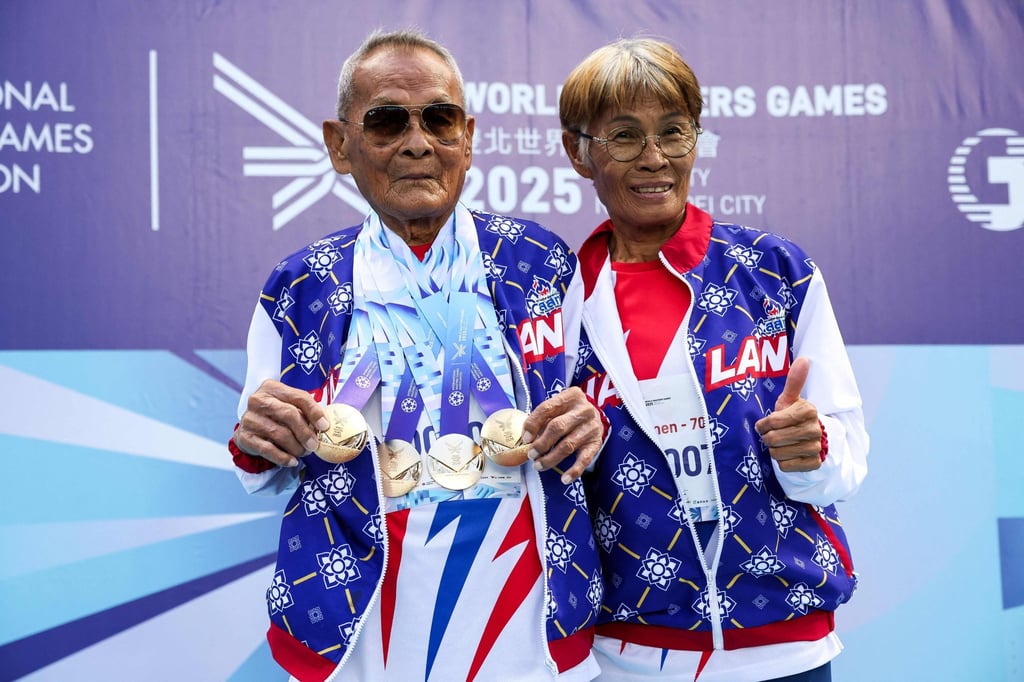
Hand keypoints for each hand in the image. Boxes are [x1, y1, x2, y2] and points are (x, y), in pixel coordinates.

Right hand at [234, 379, 329, 467]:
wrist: (250, 430)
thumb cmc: (276, 416)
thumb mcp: (289, 406)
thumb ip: (304, 411)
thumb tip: (324, 426)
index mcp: (272, 388)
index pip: (299, 397)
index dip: (315, 412)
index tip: (325, 426)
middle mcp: (258, 400)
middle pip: (289, 414)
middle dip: (305, 432)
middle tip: (314, 445)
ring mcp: (249, 418)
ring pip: (279, 434)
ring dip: (296, 447)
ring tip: (304, 453)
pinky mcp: (245, 437)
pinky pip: (268, 450)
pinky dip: (283, 458)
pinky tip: (293, 461)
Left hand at [521, 386, 603, 483]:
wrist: (595, 417)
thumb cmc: (569, 413)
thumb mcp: (558, 408)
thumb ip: (543, 418)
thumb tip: (525, 438)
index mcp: (571, 396)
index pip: (547, 408)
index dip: (533, 423)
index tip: (525, 438)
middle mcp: (584, 410)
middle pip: (558, 427)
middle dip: (541, 443)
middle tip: (531, 455)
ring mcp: (592, 427)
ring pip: (568, 445)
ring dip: (550, 458)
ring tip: (538, 466)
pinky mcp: (597, 443)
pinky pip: (585, 459)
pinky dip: (574, 471)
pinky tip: (564, 479)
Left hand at [754, 357, 822, 472]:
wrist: (810, 440)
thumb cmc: (793, 417)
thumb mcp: (790, 400)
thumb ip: (794, 381)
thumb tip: (804, 359)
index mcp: (808, 411)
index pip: (774, 421)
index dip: (764, 424)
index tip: (763, 424)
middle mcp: (815, 429)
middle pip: (774, 439)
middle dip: (767, 438)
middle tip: (770, 436)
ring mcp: (816, 447)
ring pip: (778, 454)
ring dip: (774, 450)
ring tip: (780, 444)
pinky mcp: (814, 463)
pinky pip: (786, 466)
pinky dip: (782, 462)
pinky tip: (788, 454)